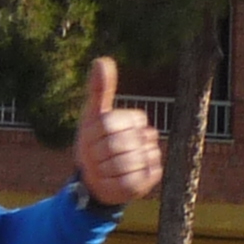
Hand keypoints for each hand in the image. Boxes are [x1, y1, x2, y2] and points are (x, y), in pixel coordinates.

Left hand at [72, 57, 160, 206]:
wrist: (96, 179)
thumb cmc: (93, 144)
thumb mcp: (92, 117)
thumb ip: (97, 90)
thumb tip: (101, 60)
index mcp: (134, 119)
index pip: (109, 123)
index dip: (95, 134)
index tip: (93, 139)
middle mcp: (147, 137)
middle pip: (117, 144)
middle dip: (99, 153)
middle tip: (97, 157)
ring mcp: (151, 158)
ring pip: (125, 163)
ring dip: (106, 169)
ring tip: (104, 168)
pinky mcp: (150, 179)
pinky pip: (129, 182)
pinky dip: (114, 183)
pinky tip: (111, 180)